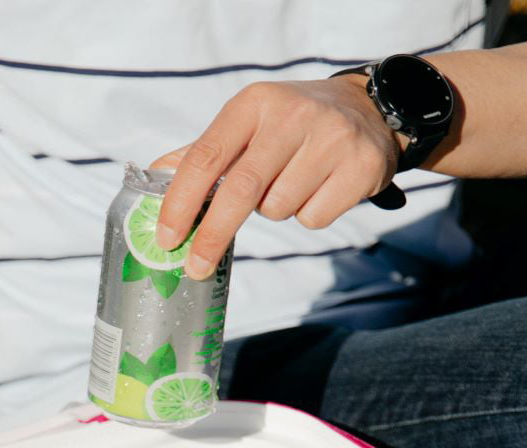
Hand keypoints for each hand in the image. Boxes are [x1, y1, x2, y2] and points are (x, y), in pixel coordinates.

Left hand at [152, 76, 400, 278]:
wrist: (372, 108)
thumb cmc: (293, 123)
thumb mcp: (249, 122)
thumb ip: (204, 151)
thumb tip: (154, 176)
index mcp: (255, 104)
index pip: (206, 157)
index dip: (181, 202)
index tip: (166, 237)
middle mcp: (293, 116)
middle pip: (239, 190)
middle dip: (212, 235)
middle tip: (194, 266)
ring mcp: (331, 139)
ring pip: (278, 208)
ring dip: (273, 211)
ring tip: (291, 183)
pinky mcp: (361, 167)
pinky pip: (313, 218)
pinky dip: (308, 214)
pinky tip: (320, 187)